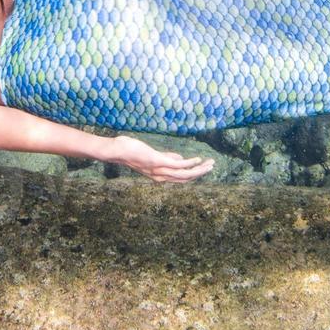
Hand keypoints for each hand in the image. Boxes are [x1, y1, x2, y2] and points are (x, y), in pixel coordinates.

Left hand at [100, 135, 215, 182]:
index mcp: (159, 175)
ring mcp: (159, 170)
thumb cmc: (132, 151)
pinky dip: (189, 163)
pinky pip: (177, 165)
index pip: (181, 178)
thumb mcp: (152, 156)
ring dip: (199, 170)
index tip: (205, 167)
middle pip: (186, 178)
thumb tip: (180, 158)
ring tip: (210, 164)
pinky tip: (197, 159)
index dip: (194, 174)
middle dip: (201, 173)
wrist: (117, 151)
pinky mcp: (157, 161)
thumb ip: (167, 158)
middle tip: (212, 166)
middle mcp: (160, 176)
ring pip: (184, 174)